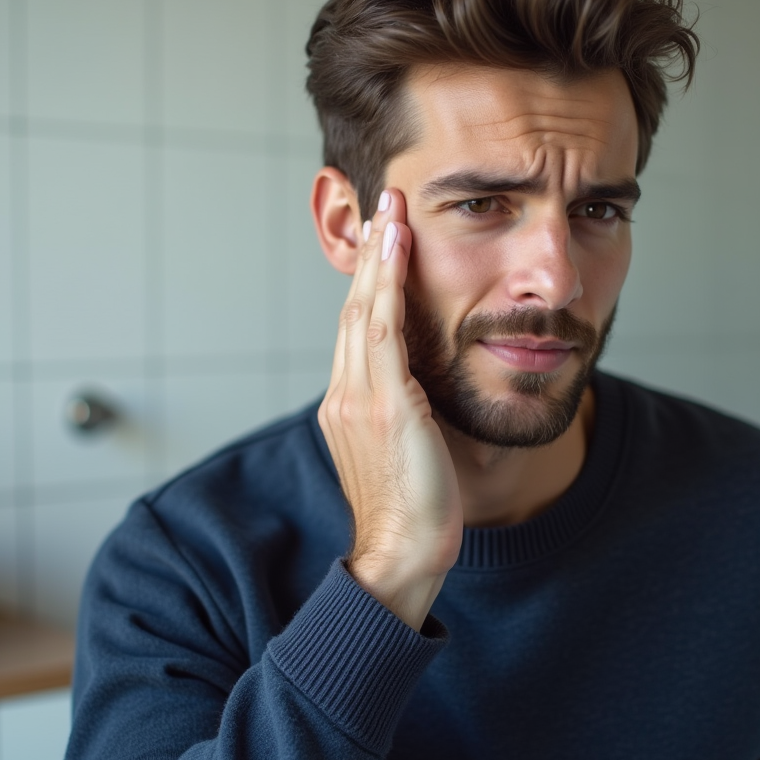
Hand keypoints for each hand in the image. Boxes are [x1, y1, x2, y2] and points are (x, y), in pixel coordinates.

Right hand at [317, 189, 463, 630]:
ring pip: (363, 312)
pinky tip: (399, 252)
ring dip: (379, 258)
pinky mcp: (384, 407)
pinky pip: (383, 334)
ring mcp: (359, 400)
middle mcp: (345, 396)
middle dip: (370, 256)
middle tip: (383, 204)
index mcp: (346, 405)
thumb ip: (399, 412)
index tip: (382, 240)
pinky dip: (388, 287)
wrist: (402, 556)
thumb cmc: (411, 510)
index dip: (368, 282)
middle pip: (353, 310)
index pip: (355, 329)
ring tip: (391, 211)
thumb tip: (415, 389)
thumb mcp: (400, 450)